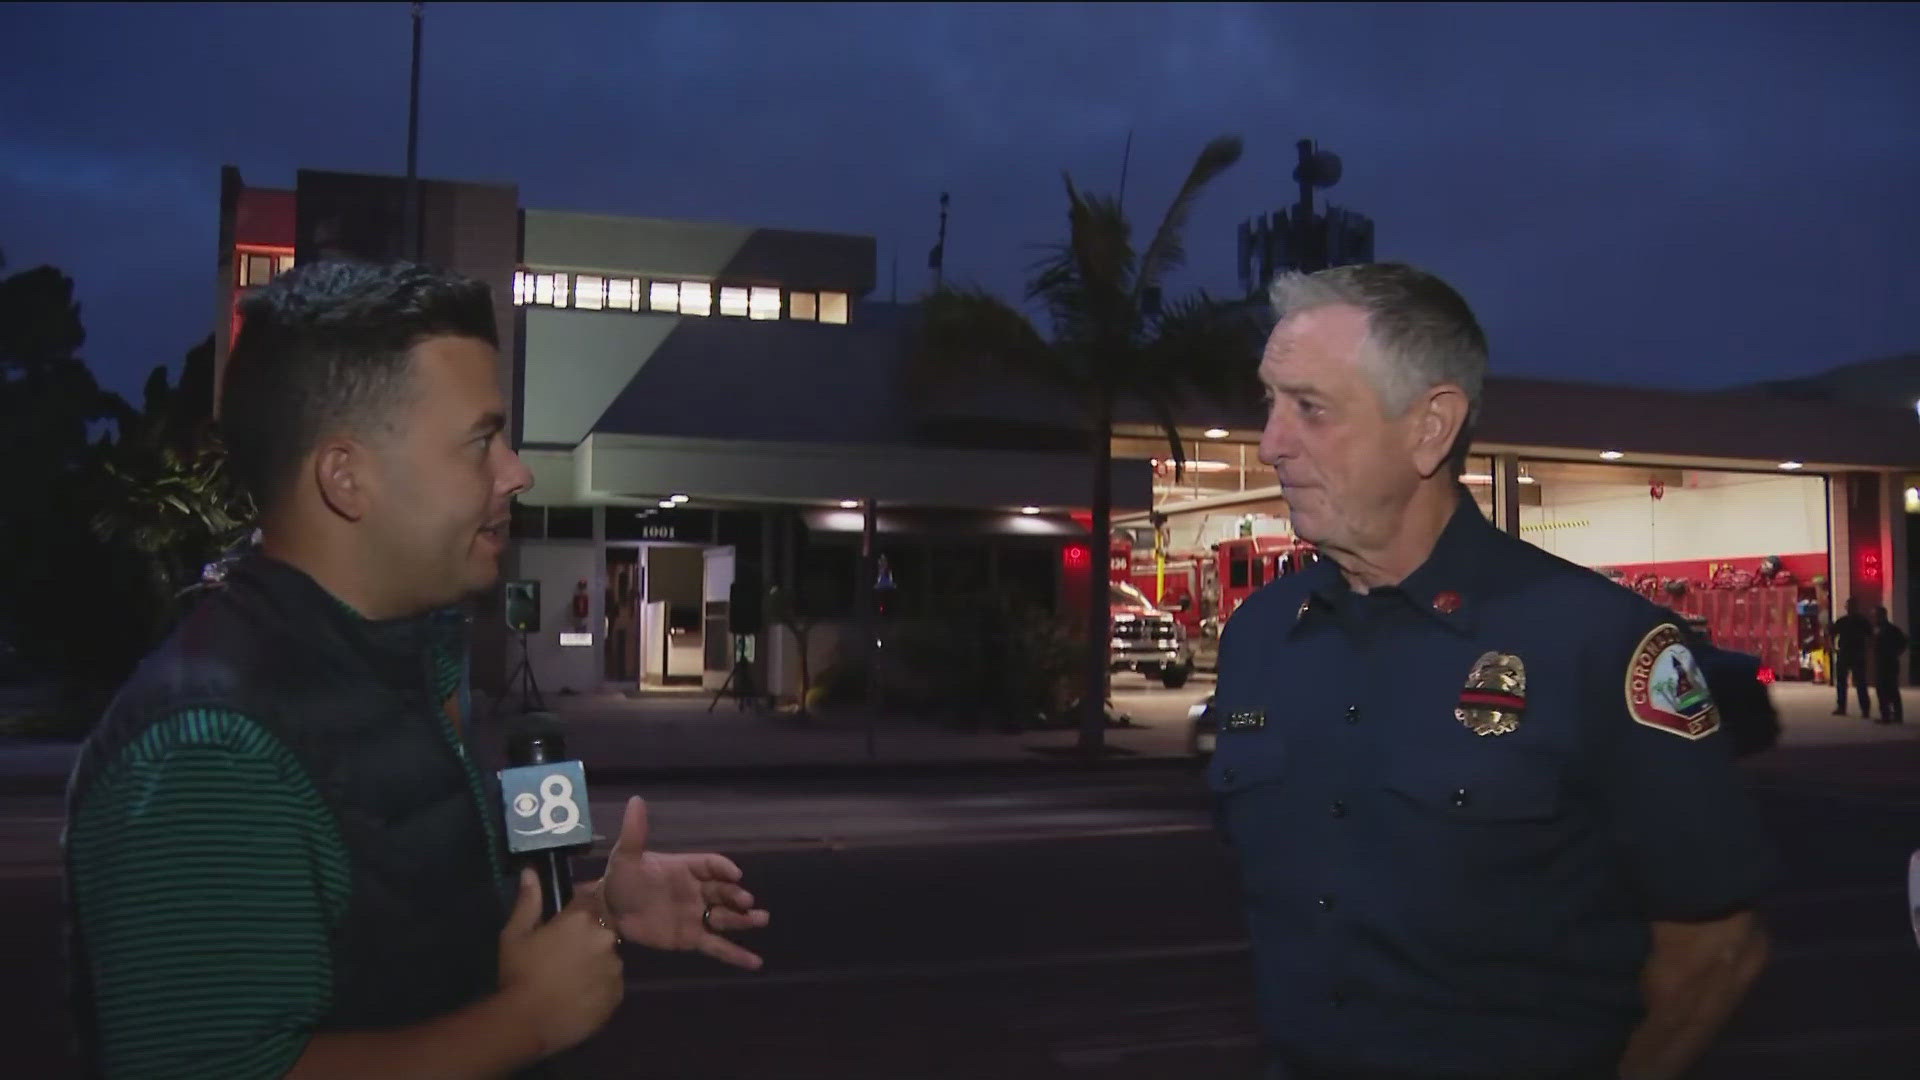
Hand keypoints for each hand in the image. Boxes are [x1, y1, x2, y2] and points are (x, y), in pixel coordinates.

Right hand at [497, 867, 623, 1057]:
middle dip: (588, 937)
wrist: (526, 1023)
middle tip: (563, 956)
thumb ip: (528, 901)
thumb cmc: (519, 974)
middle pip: (602, 929)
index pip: (591, 900)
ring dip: (595, 962)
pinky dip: (599, 987)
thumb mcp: (515, 934)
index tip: (565, 923)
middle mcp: (605, 938)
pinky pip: (611, 984)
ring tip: (570, 980)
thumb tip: (531, 871)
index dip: (578, 910)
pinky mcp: (617, 995)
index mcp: (582, 919)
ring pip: (608, 957)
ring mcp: (614, 968)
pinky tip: (578, 996)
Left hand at [601, 796, 770, 969]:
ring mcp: (697, 916)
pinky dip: (736, 955)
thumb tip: (635, 800)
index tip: (734, 874)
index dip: (723, 868)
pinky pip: (717, 947)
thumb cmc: (622, 879)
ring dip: (744, 919)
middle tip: (746, 901)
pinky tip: (755, 962)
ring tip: (760, 920)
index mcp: (686, 868)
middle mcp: (697, 891)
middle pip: (723, 892)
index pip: (711, 865)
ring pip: (725, 918)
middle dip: (736, 895)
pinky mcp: (692, 939)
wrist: (610, 912)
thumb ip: (635, 833)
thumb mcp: (626, 856)